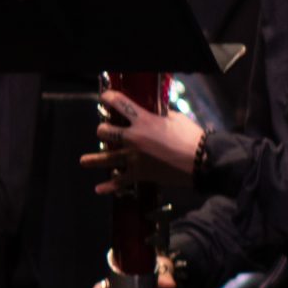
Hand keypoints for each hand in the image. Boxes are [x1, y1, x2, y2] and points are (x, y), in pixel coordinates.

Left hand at [85, 91, 202, 193]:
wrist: (204, 162)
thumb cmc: (192, 137)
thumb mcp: (175, 118)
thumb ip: (160, 115)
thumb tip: (154, 112)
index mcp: (143, 120)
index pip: (119, 103)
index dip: (108, 98)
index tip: (104, 97)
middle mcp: (134, 138)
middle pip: (104, 132)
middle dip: (103, 130)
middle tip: (106, 132)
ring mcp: (134, 157)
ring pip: (106, 157)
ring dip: (93, 159)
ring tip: (83, 161)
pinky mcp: (140, 174)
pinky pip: (120, 182)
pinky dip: (109, 187)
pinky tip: (99, 189)